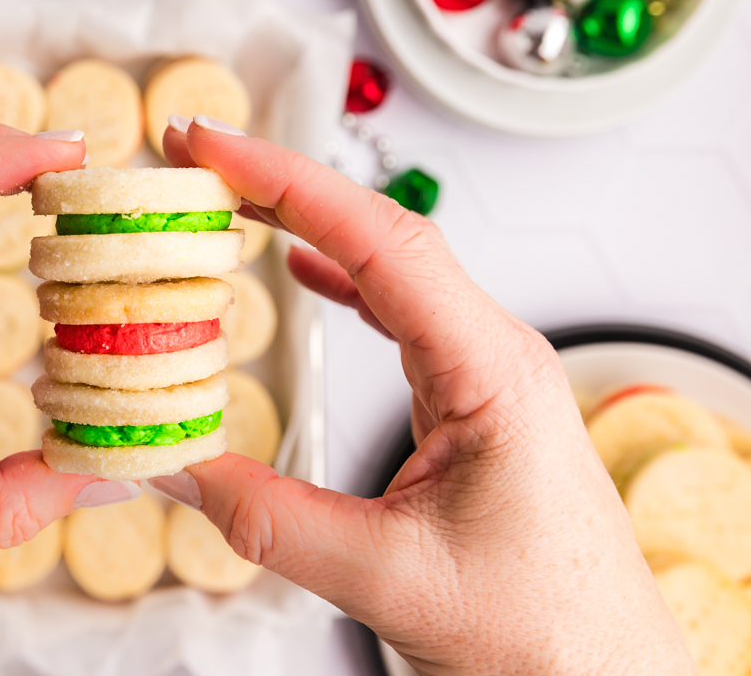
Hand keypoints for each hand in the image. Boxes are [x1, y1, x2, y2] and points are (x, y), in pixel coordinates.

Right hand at [150, 118, 693, 675]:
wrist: (603, 673)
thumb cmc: (537, 629)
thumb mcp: (382, 576)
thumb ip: (265, 520)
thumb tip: (171, 466)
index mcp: (489, 370)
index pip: (378, 242)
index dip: (287, 183)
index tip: (214, 150)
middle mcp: (493, 352)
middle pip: (381, 233)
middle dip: (285, 185)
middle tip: (199, 155)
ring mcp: (486, 369)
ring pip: (390, 264)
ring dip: (310, 224)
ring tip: (232, 197)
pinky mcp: (472, 395)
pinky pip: (399, 309)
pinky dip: (341, 276)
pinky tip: (302, 271)